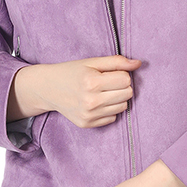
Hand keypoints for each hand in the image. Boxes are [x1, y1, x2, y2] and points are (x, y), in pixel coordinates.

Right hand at [8, 55, 140, 127]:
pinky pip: (113, 118)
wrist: (47, 89)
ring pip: (123, 107)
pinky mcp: (87, 124)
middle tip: (107, 82)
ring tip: (102, 92)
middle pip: (128, 94)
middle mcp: (91, 101)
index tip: (110, 73)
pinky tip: (96, 102)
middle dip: (121, 86)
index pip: (126, 79)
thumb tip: (139, 64)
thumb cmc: (71, 72)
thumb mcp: (91, 62)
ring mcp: (89, 115)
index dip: (121, 74)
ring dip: (117, 98)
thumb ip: (116, 61)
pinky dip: (108, 110)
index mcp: (92, 82)